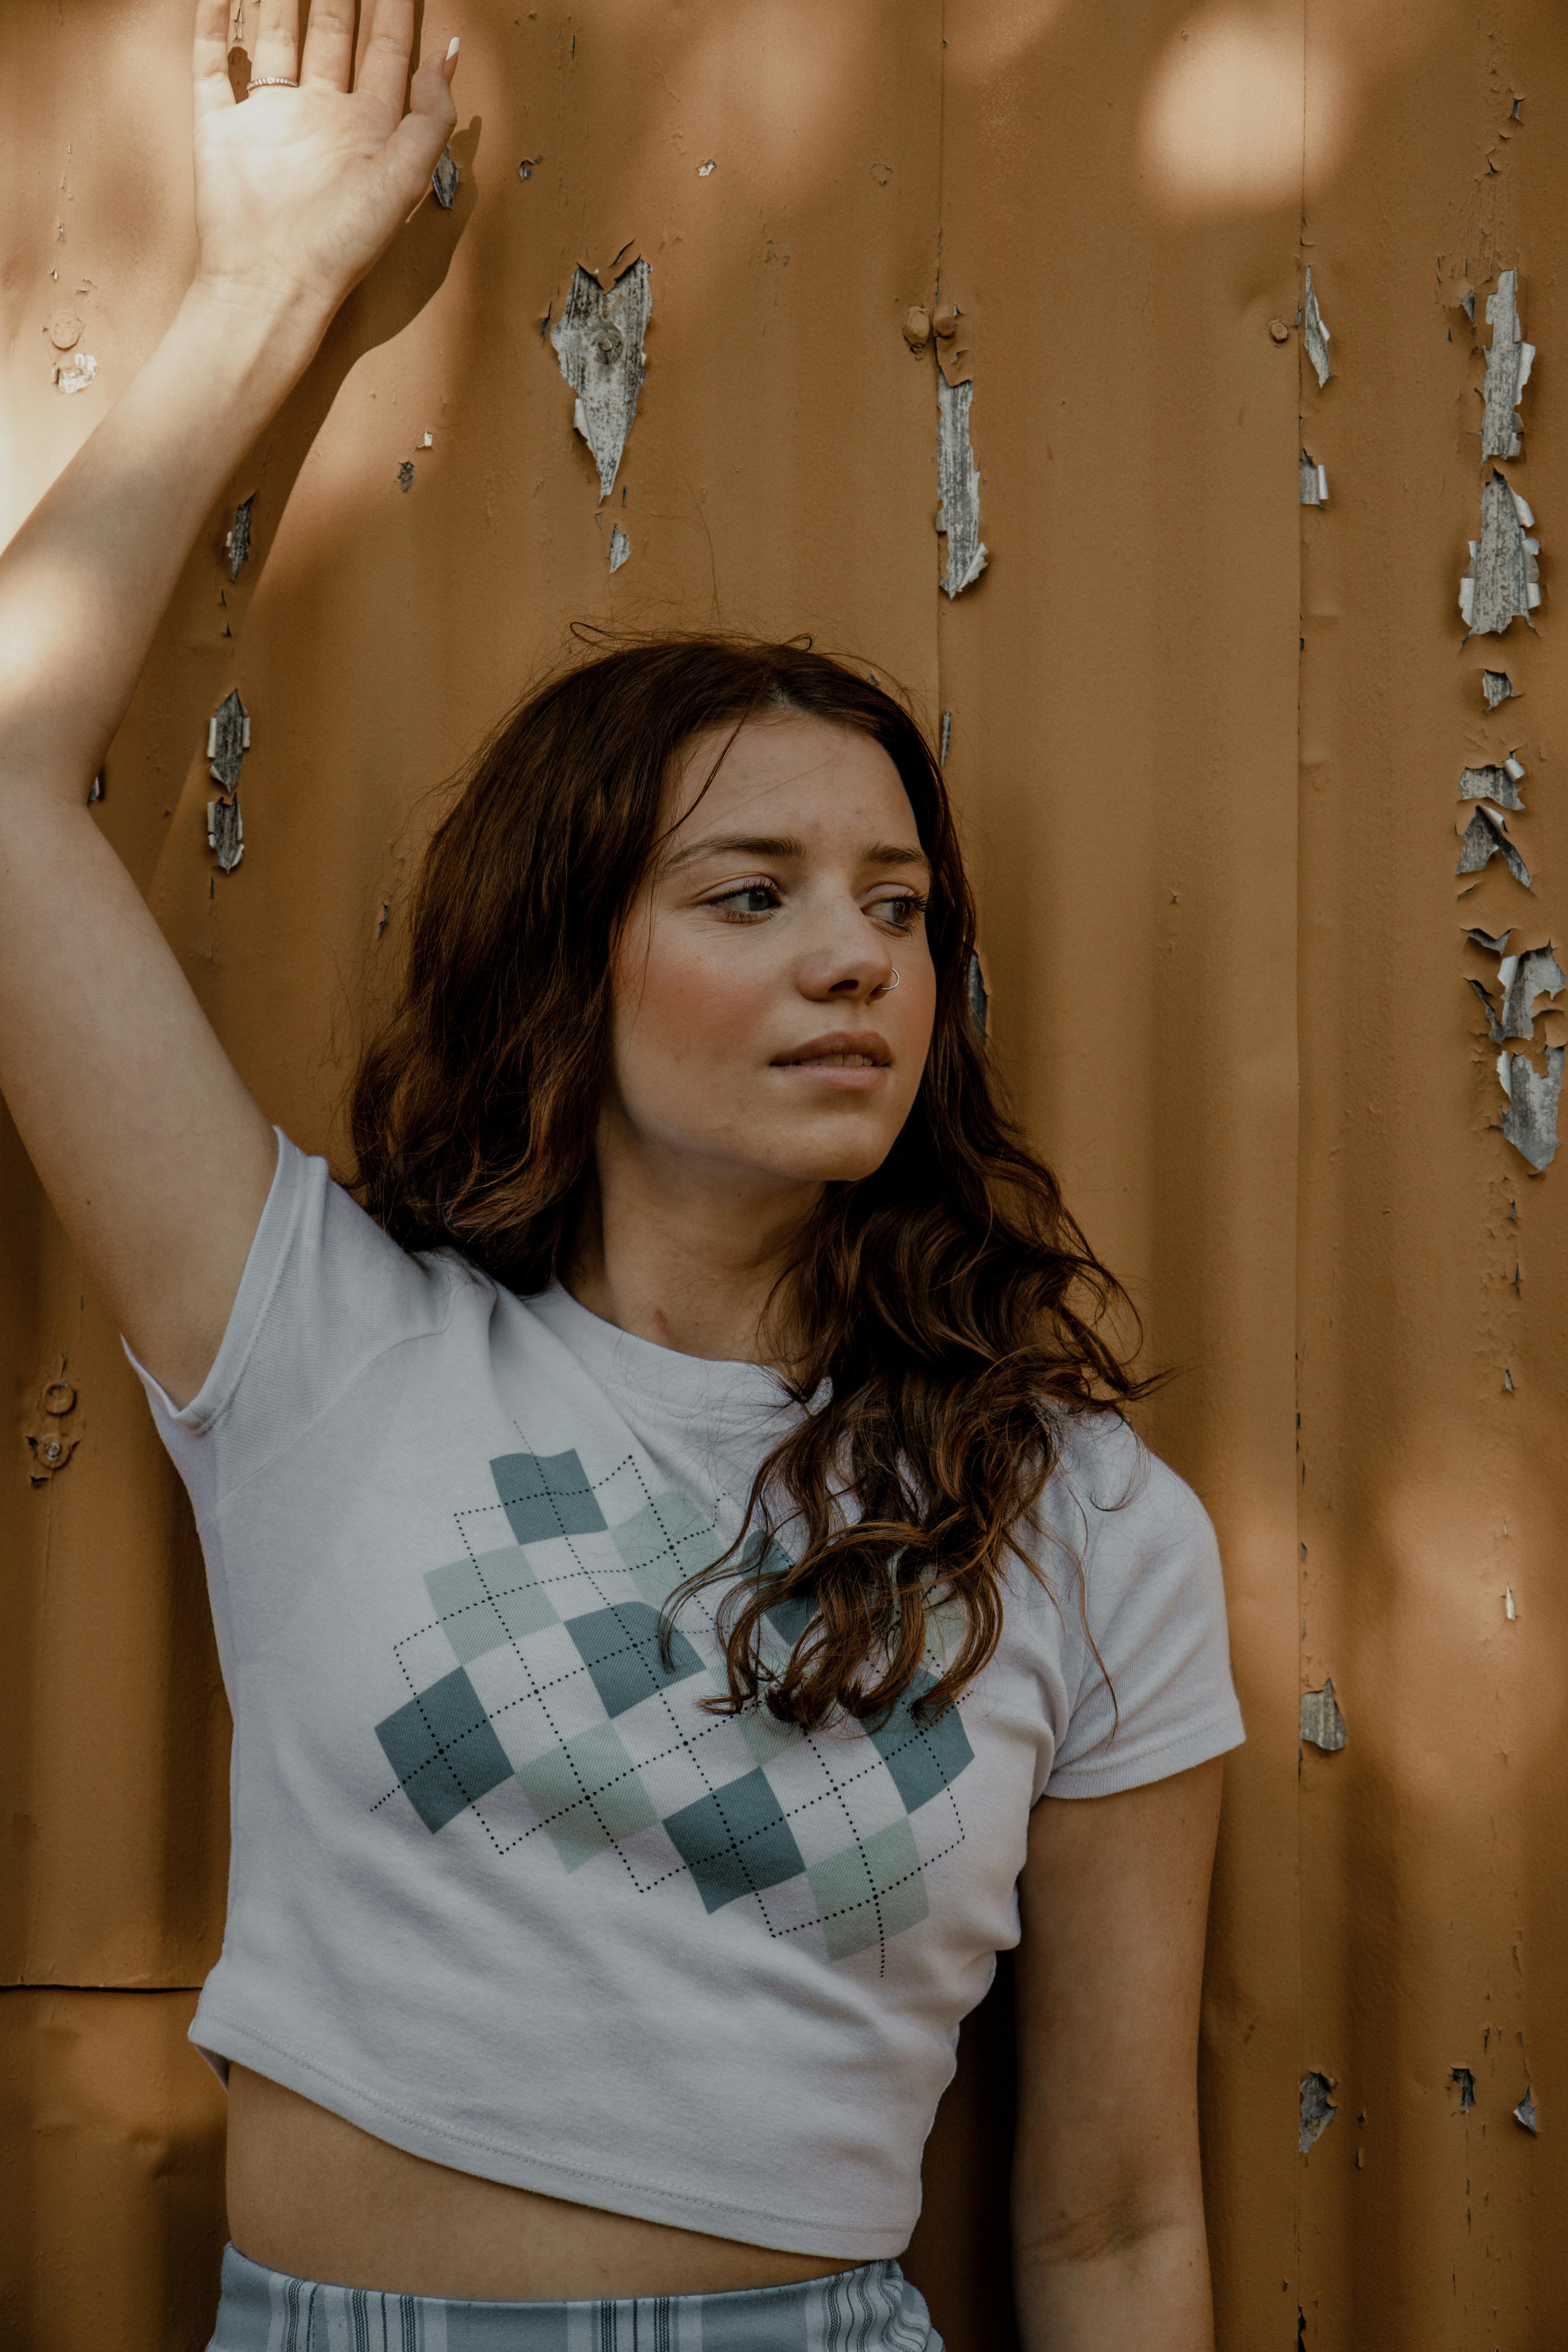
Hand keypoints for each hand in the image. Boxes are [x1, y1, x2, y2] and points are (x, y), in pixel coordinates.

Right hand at [190, 0, 458, 325]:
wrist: (273, 283)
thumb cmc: (341, 244)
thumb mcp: (404, 180)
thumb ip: (431, 119)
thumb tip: (449, 56)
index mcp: (367, 130)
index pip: (386, 51)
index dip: (394, 8)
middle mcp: (321, 117)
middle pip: (332, 33)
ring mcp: (270, 118)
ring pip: (278, 35)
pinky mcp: (221, 127)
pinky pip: (215, 62)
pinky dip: (214, 20)